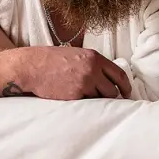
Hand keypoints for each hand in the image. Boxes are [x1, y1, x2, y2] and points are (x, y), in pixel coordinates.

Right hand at [13, 46, 131, 100]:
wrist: (31, 67)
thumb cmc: (51, 59)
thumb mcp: (76, 54)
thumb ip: (92, 63)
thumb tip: (107, 77)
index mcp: (94, 57)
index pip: (119, 74)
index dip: (126, 86)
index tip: (127, 93)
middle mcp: (92, 70)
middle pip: (113, 90)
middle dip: (111, 96)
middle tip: (106, 100)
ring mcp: (84, 83)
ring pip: (101, 98)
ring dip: (97, 100)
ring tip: (86, 97)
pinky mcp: (75, 96)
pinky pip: (87, 104)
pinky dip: (85, 103)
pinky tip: (76, 99)